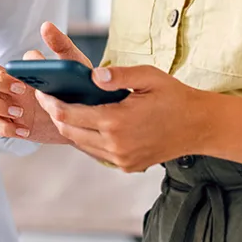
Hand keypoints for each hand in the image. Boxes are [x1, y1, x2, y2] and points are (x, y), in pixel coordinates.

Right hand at [0, 21, 89, 142]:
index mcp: (18, 70)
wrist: (85, 115)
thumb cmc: (76, 85)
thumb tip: (46, 26)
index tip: (24, 82)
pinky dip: (6, 127)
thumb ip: (60, 44)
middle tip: (19, 91)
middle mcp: (8, 85)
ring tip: (20, 112)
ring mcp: (8, 104)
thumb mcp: (72, 63)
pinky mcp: (12, 124)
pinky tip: (24, 129)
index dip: (3, 74)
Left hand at [35, 64, 202, 171]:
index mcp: (117, 121)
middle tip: (47, 98)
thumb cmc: (174, 96)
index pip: (70, 114)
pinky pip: (96, 152)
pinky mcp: (127, 166)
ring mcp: (121, 159)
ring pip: (81, 144)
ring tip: (62, 108)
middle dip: (55, 114)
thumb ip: (118, 75)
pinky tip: (85, 122)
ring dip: (69, 127)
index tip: (41, 91)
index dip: (51, 103)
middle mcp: (116, 145)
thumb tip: (92, 76)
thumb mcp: (149, 76)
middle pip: (70, 131)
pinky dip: (86, 138)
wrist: (199, 126)